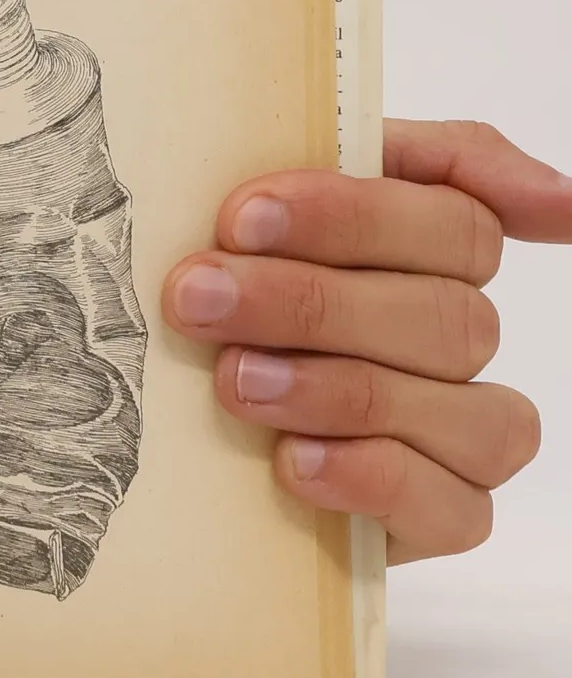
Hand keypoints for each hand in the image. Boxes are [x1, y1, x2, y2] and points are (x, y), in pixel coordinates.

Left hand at [163, 120, 571, 562]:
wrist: (147, 423)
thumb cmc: (222, 293)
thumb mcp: (267, 207)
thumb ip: (384, 160)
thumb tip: (560, 203)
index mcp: (433, 248)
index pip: (455, 222)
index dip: (350, 216)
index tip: (241, 217)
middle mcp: (460, 337)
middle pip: (444, 316)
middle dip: (308, 302)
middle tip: (199, 296)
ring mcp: (461, 432)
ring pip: (463, 411)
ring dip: (337, 390)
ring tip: (235, 380)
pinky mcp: (440, 517)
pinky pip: (456, 509)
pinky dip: (370, 478)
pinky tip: (293, 460)